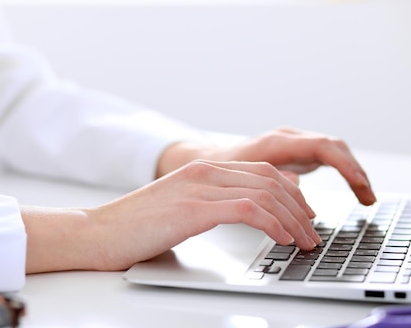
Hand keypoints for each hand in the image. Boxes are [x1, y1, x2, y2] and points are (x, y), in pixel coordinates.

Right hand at [22, 160, 321, 272]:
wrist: (98, 232)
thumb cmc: (135, 227)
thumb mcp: (180, 208)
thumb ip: (210, 205)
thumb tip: (240, 216)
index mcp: (202, 170)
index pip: (262, 172)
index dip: (291, 193)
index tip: (304, 215)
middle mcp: (204, 172)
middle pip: (270, 180)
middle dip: (300, 207)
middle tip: (313, 231)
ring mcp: (198, 188)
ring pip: (265, 193)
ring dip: (293, 219)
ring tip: (305, 241)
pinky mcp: (193, 209)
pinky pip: (247, 210)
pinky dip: (273, 223)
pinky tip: (282, 238)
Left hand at [157, 127, 375, 205]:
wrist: (214, 161)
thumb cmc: (223, 170)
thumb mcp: (241, 178)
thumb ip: (268, 180)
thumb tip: (296, 187)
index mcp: (277, 143)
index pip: (321, 145)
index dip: (343, 164)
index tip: (359, 183)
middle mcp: (289, 139)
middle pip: (333, 146)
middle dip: (354, 170)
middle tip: (368, 197)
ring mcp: (295, 144)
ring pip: (335, 152)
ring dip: (354, 173)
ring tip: (367, 199)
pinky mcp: (299, 153)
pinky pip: (329, 159)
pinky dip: (345, 174)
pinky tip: (356, 191)